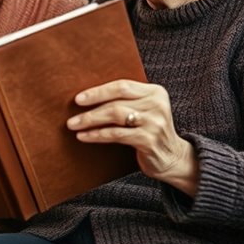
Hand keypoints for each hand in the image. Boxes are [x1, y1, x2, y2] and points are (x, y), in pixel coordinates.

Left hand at [67, 79, 198, 195]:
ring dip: (90, 121)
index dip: (98, 91)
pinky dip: (97, 135)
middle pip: (116, 102)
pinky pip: (116, 134)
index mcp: (155, 92)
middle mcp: (157, 104)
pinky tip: (84, 136)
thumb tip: (86, 96)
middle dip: (90, 108)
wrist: (172, 157)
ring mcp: (155, 123)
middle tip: (71, 115)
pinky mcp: (149, 140)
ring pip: (115, 116)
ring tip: (73, 125)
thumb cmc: (148, 130)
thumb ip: (125, 100)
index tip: (78, 98)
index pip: (122, 86)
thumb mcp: (143, 110)